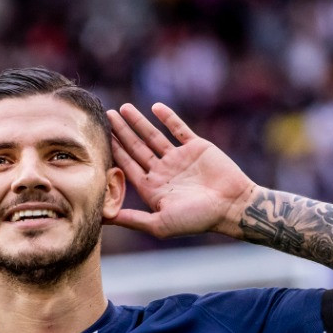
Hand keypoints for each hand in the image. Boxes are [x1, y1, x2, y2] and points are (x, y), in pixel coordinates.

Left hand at [105, 102, 257, 240]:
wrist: (232, 206)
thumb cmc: (197, 219)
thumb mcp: (160, 224)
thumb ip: (132, 219)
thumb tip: (104, 219)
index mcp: (152, 188)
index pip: (128, 166)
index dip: (114, 152)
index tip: (100, 138)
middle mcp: (163, 172)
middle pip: (136, 148)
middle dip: (121, 133)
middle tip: (105, 116)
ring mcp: (179, 158)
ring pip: (153, 136)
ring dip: (138, 122)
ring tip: (123, 108)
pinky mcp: (196, 147)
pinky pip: (179, 129)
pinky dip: (168, 117)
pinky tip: (155, 108)